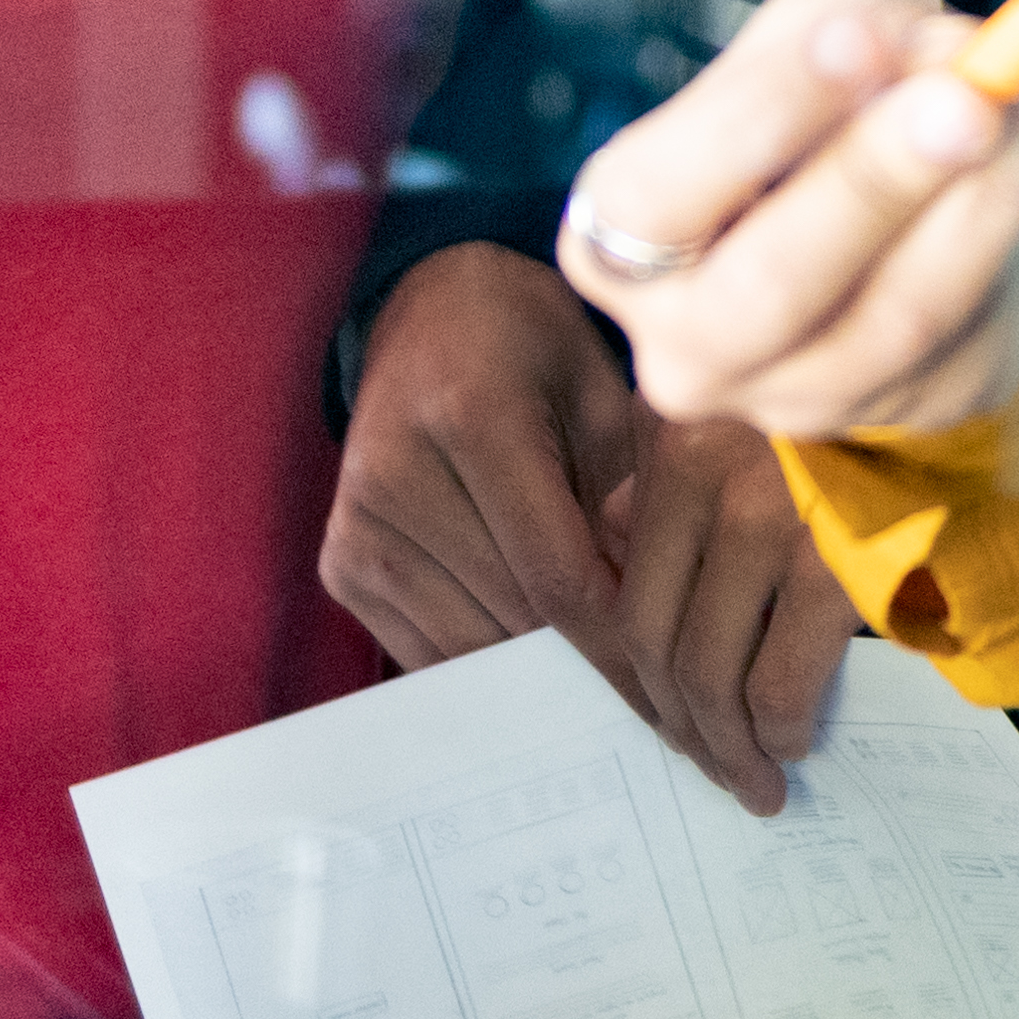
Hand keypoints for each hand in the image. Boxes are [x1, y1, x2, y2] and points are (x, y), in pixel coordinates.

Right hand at [318, 247, 855, 816]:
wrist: (429, 309)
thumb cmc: (535, 347)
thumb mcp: (606, 392)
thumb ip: (638, 494)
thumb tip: (667, 619)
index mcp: (472, 417)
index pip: (558, 576)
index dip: (622, 650)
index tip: (677, 703)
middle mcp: (398, 473)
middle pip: (514, 619)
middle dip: (590, 667)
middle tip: (662, 709)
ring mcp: (359, 524)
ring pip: (469, 647)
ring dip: (538, 674)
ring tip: (606, 688)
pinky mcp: (341, 561)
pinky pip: (425, 649)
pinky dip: (487, 663)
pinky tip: (537, 662)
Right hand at [569, 0, 1018, 450]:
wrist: (892, 222)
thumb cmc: (818, 114)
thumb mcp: (809, 42)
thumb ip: (857, 30)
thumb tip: (946, 56)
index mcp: (616, 240)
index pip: (656, 200)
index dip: (756, 119)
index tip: (855, 34)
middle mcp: (691, 345)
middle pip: (774, 285)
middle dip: (877, 179)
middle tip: (967, 97)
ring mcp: (803, 397)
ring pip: (902, 313)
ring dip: (992, 194)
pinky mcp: (914, 408)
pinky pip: (980, 324)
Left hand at [587, 412, 860, 820]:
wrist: (953, 377)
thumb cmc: (858, 398)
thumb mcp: (745, 400)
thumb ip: (674, 460)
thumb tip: (618, 532)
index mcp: (676, 436)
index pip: (625, 584)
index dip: (638, 670)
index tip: (667, 713)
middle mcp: (706, 476)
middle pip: (656, 638)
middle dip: (678, 722)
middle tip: (708, 766)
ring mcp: (767, 519)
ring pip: (708, 671)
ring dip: (725, 745)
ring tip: (751, 780)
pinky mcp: (835, 562)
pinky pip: (781, 678)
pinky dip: (778, 728)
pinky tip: (789, 743)